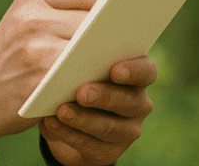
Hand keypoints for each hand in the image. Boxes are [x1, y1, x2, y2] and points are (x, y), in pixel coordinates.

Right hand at [0, 0, 101, 156]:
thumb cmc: (5, 60)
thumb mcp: (21, 22)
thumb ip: (57, 12)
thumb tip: (106, 14)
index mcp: (30, 0)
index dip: (105, 5)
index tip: (110, 20)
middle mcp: (33, 19)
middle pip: (93, 20)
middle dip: (107, 35)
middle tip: (116, 46)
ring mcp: (38, 50)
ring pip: (91, 49)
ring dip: (104, 58)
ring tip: (109, 65)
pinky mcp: (43, 81)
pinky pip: (81, 75)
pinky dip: (91, 79)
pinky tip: (93, 84)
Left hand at [39, 56, 157, 165]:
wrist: (66, 113)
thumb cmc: (75, 72)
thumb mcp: (76, 56)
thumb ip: (78, 47)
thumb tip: (67, 46)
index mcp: (136, 73)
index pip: (146, 70)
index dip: (134, 70)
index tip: (115, 70)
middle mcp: (138, 103)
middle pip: (128, 101)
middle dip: (104, 96)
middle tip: (82, 92)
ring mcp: (127, 130)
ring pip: (109, 127)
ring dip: (83, 119)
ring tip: (61, 110)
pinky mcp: (109, 152)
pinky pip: (91, 145)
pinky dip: (69, 134)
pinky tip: (52, 123)